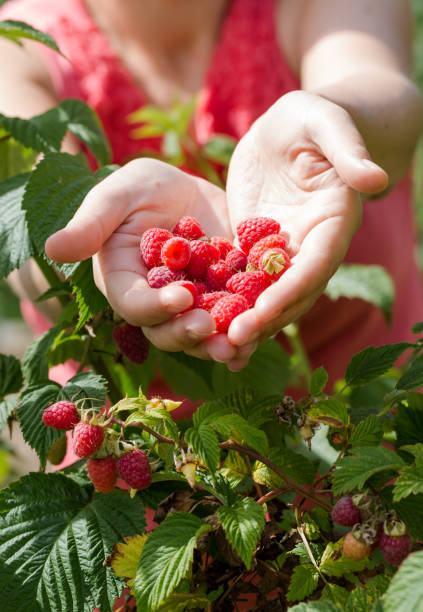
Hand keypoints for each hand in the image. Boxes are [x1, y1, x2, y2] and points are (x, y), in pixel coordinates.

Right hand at [45, 159, 254, 362]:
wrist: (187, 192)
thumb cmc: (143, 189)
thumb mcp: (119, 194)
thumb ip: (92, 222)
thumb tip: (52, 248)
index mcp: (125, 282)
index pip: (134, 304)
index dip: (155, 305)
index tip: (181, 295)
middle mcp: (156, 303)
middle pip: (167, 331)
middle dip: (188, 333)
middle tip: (211, 328)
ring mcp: (190, 307)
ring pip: (200, 336)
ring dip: (218, 344)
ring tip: (238, 344)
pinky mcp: (221, 301)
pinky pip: (231, 324)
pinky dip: (244, 334)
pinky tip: (257, 340)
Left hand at [225, 91, 387, 369]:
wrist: (288, 130)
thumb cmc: (310, 118)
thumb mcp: (325, 122)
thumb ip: (348, 149)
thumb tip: (377, 178)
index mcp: (333, 222)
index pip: (316, 264)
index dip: (292, 289)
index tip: (264, 311)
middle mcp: (311, 246)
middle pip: (292, 292)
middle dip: (264, 318)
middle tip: (232, 341)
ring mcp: (282, 252)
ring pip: (267, 296)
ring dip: (245, 321)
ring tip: (217, 349)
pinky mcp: (254, 249)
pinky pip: (243, 282)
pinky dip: (228, 304)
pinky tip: (205, 324)